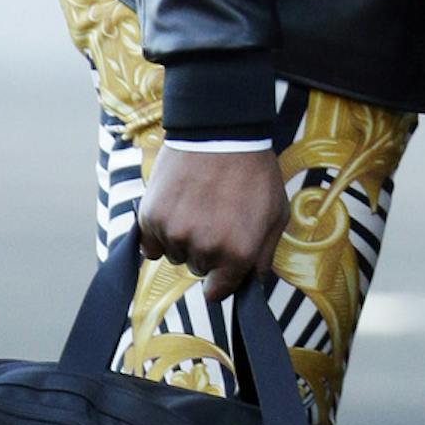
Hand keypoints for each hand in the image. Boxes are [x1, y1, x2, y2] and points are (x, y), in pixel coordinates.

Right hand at [140, 145, 288, 302]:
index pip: (219, 292)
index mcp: (238, 254)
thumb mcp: (275, 214)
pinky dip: (158, 233)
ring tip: (197, 206)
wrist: (220, 132)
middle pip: (197, 268)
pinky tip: (175, 209)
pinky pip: (149, 244)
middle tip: (215, 216)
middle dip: (206, 250)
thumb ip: (263, 255)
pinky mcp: (151, 216)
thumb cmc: (253, 172)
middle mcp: (205, 249)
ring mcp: (175, 233)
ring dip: (182, 239)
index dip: (221, 279)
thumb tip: (251, 282)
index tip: (221, 267)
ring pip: (173, 254)